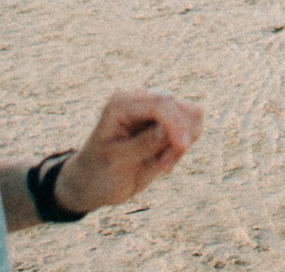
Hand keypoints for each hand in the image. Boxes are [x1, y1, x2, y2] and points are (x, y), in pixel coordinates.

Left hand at [56, 90, 204, 209]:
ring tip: (161, 165)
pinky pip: (190, 128)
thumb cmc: (99, 173)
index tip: (182, 149)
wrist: (93, 183)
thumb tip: (167, 128)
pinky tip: (163, 161)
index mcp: (121, 104)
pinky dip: (182, 147)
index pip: (160, 104)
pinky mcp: (165, 122)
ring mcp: (154, 110)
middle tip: (164, 167)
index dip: (176, 124)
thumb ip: (142, 144)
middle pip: (180, 107)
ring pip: (191, 116)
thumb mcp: (116, 162)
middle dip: (180, 137)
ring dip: (182, 143)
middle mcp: (140, 101)